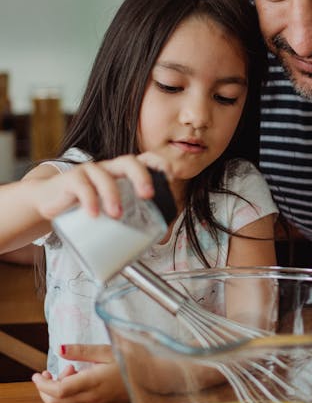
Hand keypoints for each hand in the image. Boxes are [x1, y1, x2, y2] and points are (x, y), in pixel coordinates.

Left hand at [31, 345, 129, 402]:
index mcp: (93, 382)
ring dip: (57, 390)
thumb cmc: (133, 359)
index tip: (36, 374)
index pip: (59, 391)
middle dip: (45, 389)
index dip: (43, 385)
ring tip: (70, 368)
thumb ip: (82, 351)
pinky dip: (68, 392)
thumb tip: (59, 348)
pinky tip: (78, 376)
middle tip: (49, 371)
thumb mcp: (107, 350)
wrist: (154, 376)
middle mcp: (91, 398)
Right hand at [33, 155, 158, 221]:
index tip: (170, 179)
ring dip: (112, 194)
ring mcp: (89, 172)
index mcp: (122, 174)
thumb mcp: (108, 207)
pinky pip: (82, 185)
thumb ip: (128, 217)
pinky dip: (89, 200)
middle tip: (148, 195)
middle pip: (128, 162)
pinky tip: (93, 215)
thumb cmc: (85, 206)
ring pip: (104, 175)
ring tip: (116, 214)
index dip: (159, 165)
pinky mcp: (71, 179)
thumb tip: (154, 241)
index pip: (144, 161)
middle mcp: (108, 168)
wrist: (49, 202)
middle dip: (141, 176)